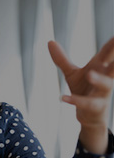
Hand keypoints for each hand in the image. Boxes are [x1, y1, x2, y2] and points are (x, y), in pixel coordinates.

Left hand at [49, 37, 113, 153]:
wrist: (89, 116)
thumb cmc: (84, 89)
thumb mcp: (72, 73)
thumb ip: (61, 59)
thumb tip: (49, 41)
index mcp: (101, 67)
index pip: (108, 52)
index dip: (113, 43)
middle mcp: (106, 78)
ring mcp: (103, 93)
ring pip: (106, 85)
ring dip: (99, 79)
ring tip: (89, 74)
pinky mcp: (96, 107)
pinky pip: (87, 103)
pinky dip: (75, 100)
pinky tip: (63, 98)